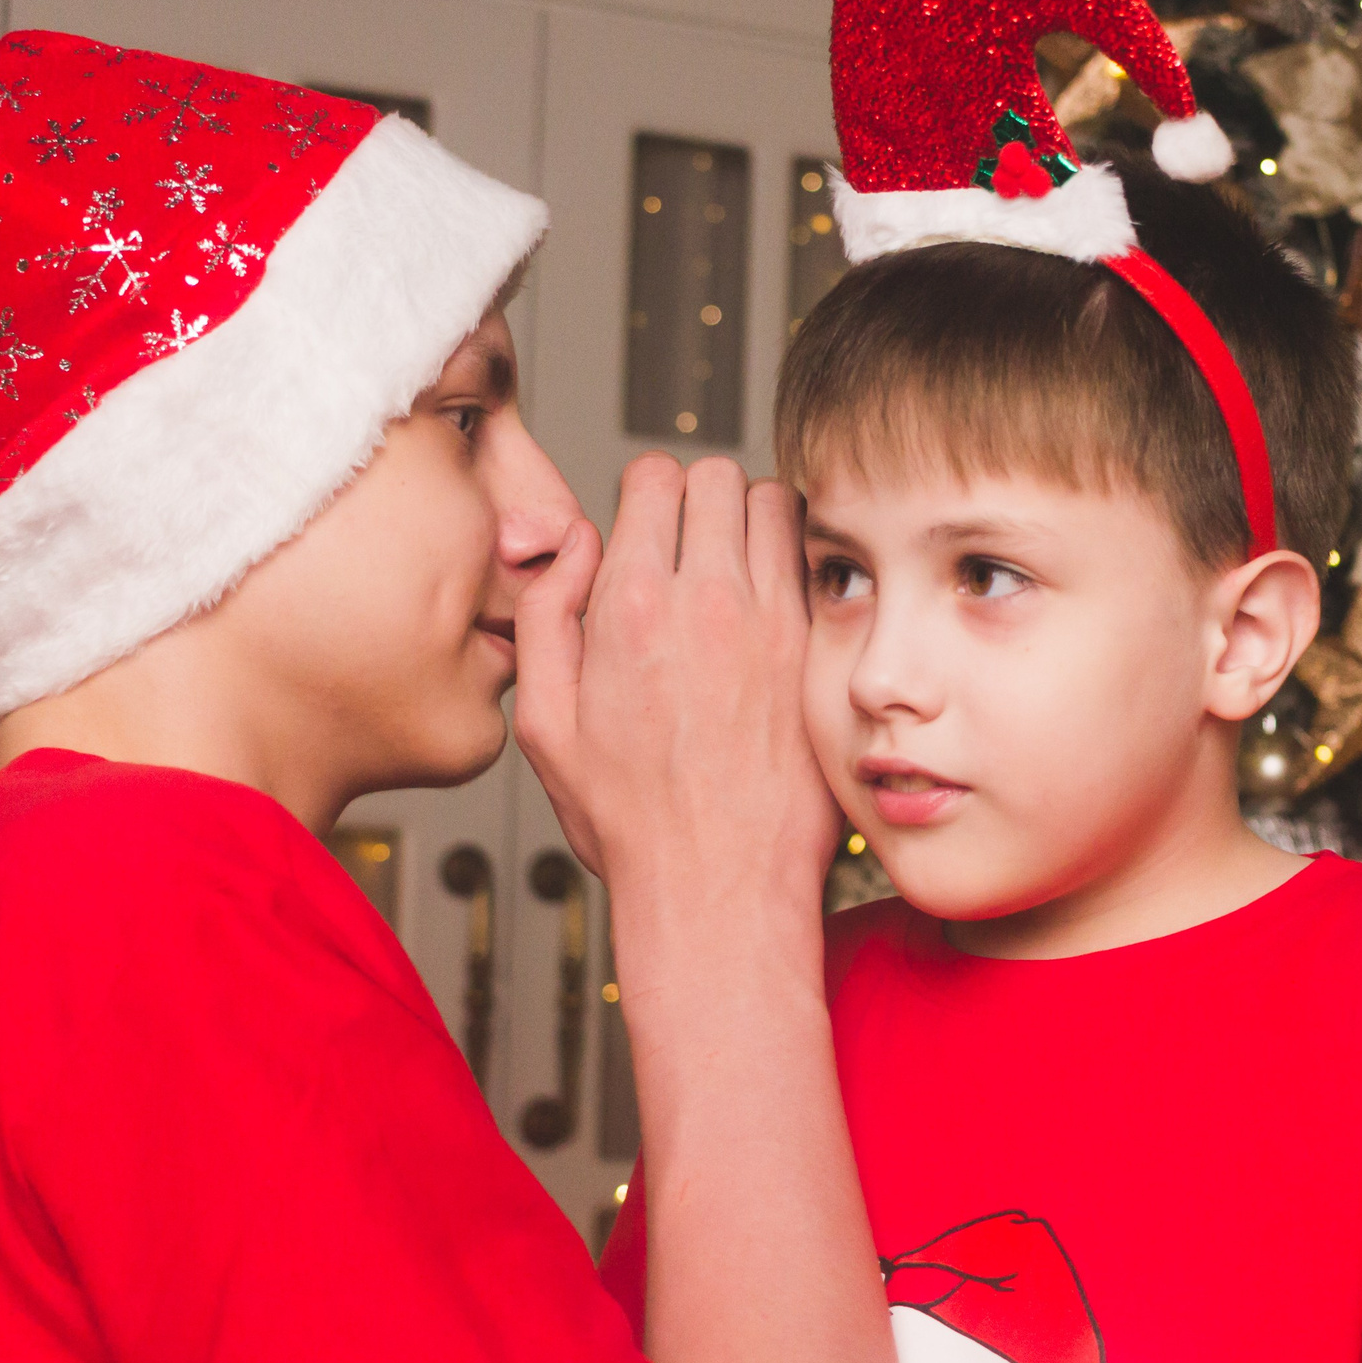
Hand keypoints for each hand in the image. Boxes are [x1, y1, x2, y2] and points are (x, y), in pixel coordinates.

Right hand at [512, 454, 839, 961]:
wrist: (718, 887)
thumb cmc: (631, 821)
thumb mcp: (545, 723)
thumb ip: (548, 613)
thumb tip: (578, 542)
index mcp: (629, 607)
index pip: (652, 475)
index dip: (642, 494)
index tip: (643, 529)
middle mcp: (705, 602)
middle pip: (715, 474)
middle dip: (696, 495)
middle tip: (687, 542)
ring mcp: (771, 623)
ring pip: (775, 501)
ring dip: (750, 519)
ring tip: (732, 566)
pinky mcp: (816, 651)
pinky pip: (815, 560)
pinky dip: (794, 562)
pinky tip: (771, 604)